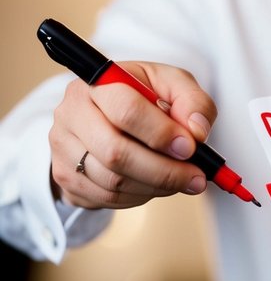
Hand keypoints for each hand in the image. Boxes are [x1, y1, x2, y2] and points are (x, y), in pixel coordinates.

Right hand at [48, 63, 217, 209]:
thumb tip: (197, 132)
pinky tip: (155, 185)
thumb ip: (194, 101)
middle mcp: (72, 113)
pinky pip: (106, 198)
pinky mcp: (64, 176)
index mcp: (98, 82)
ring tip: (181, 180)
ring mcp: (63, 147)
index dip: (161, 133)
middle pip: (116, 152)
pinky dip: (139, 196)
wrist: (107, 115)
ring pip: (112, 181)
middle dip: (164, 170)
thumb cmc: (144, 97)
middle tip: (196, 177)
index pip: (126, 110)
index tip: (190, 147)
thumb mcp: (173, 85)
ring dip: (156, 186)